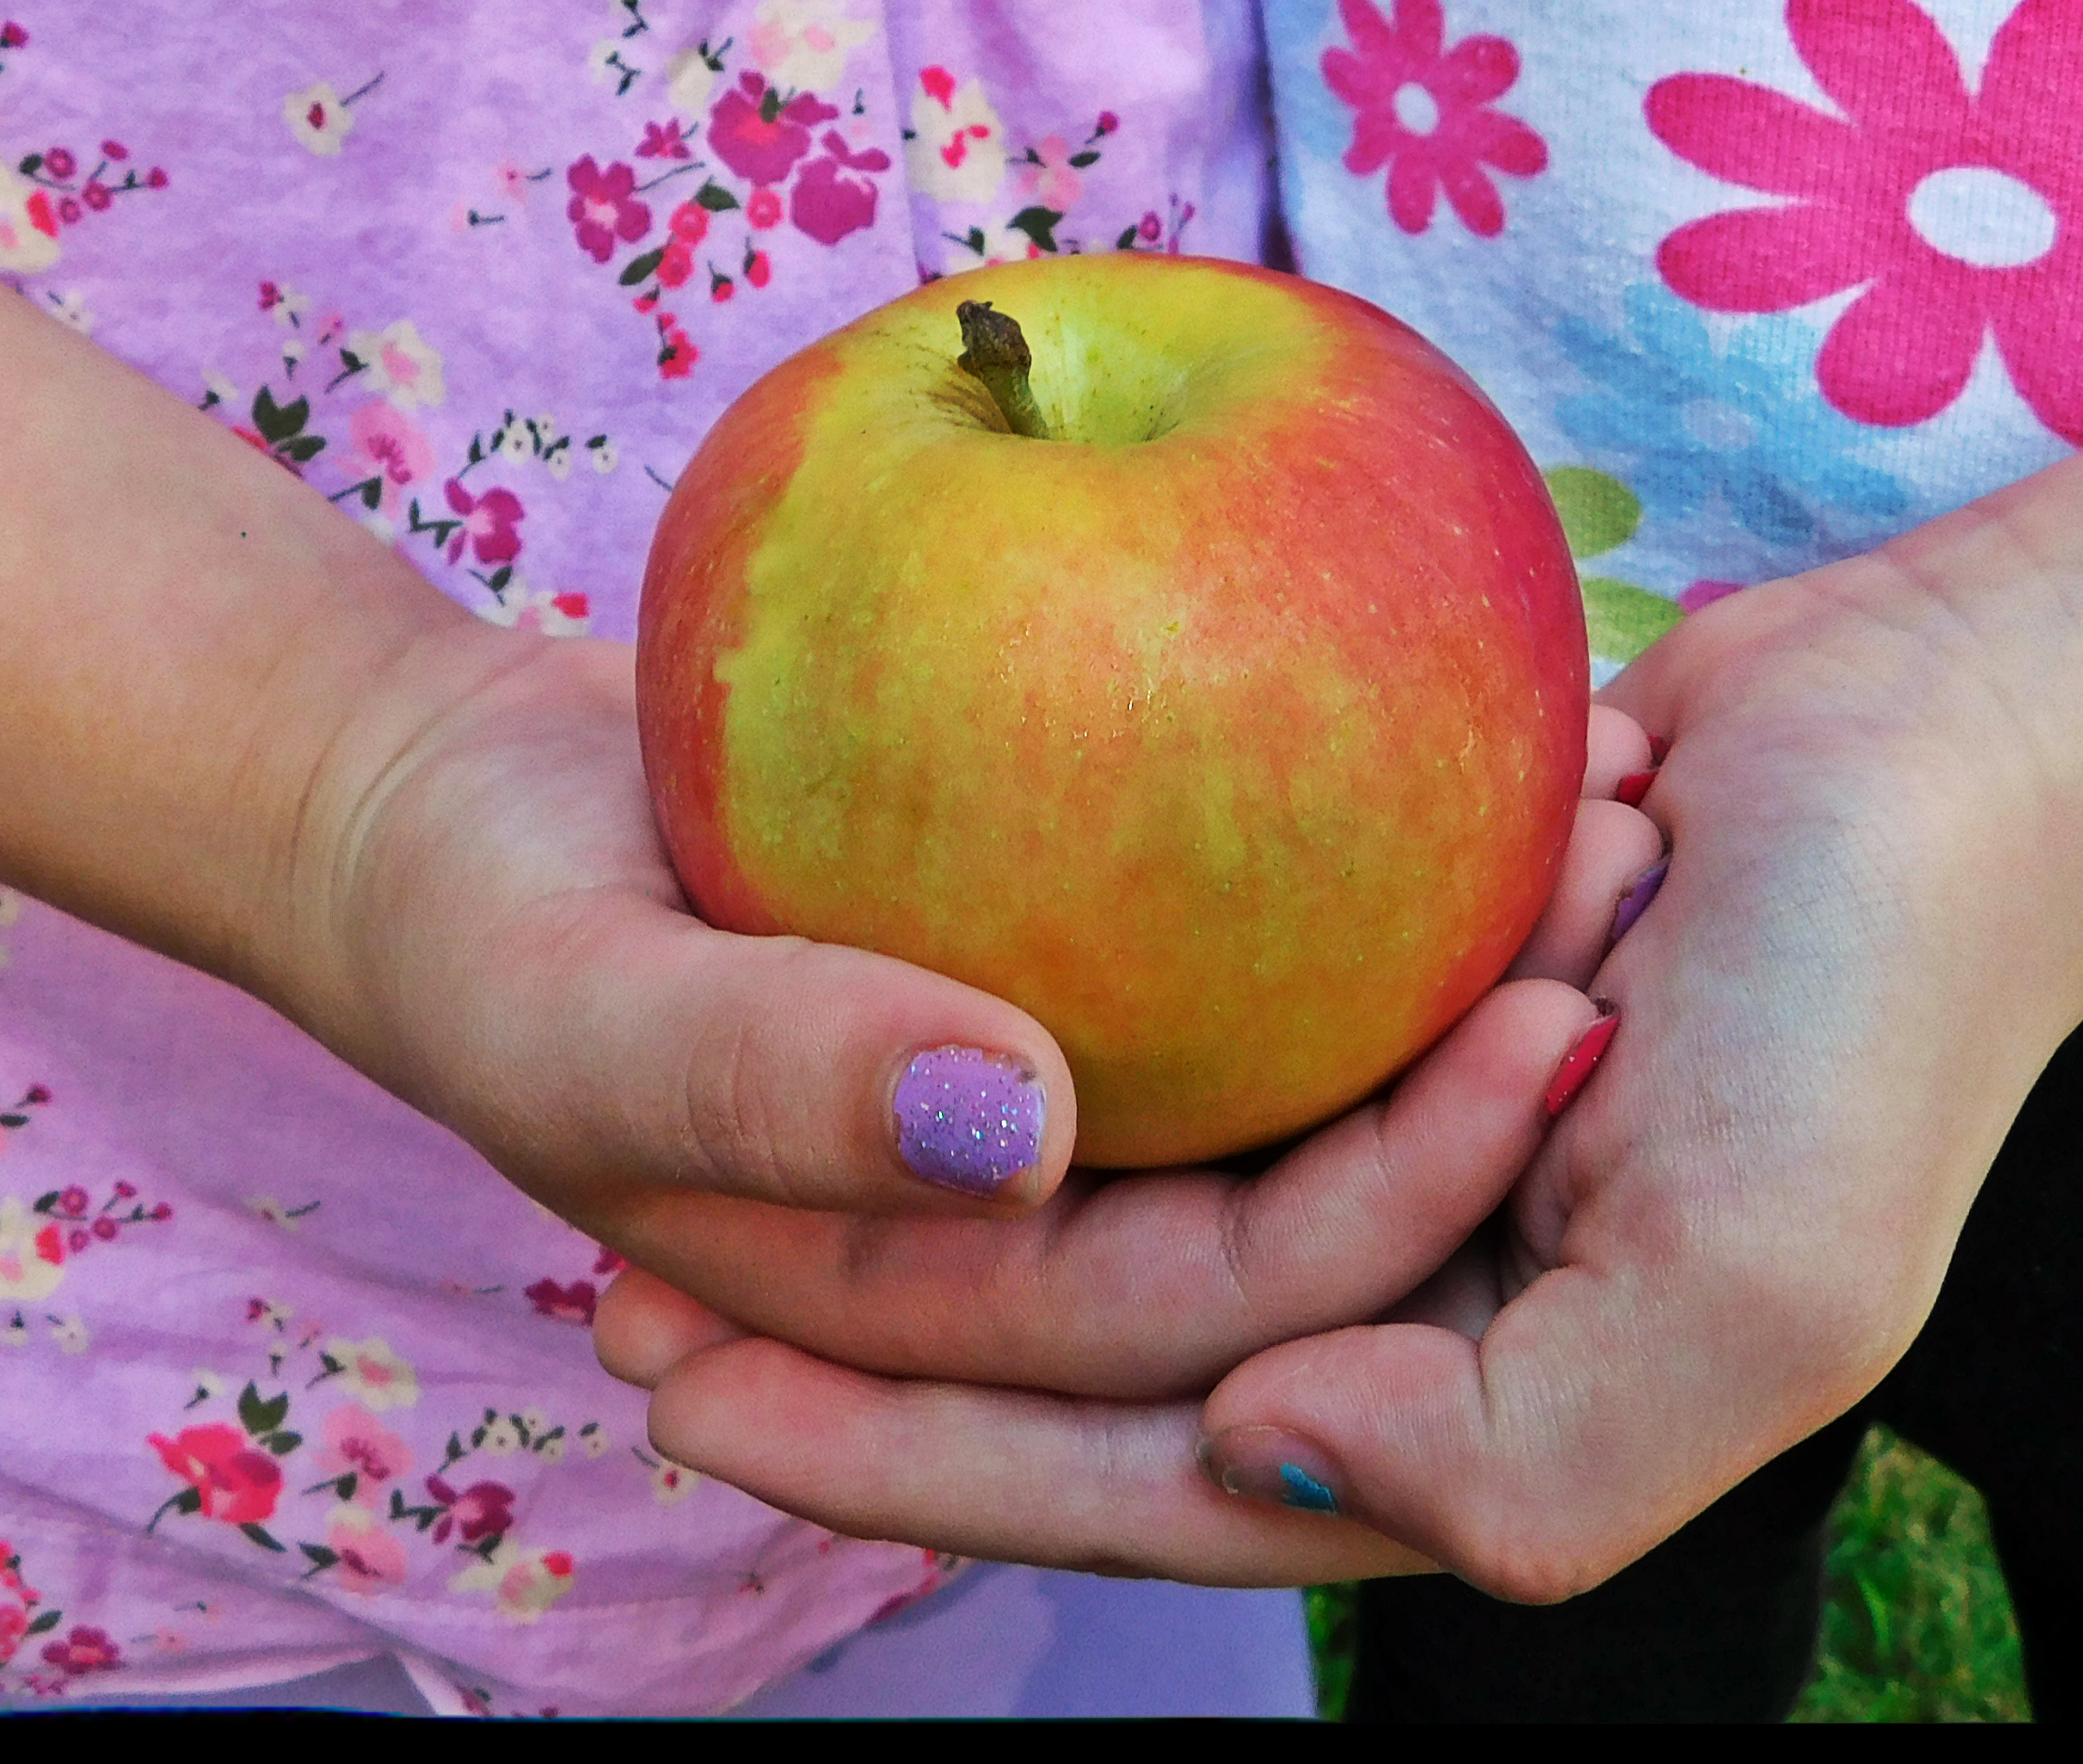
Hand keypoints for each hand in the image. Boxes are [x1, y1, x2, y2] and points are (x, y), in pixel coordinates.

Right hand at [287, 623, 1655, 1430]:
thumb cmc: (476, 920)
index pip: (1220, 1315)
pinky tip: (1488, 750)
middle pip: (1317, 1225)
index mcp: (944, 1332)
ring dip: (1457, 987)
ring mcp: (1055, 1117)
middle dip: (1493, 1106)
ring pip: (1303, 1091)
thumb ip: (770, 1080)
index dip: (1398, 1199)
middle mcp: (1030, 1252)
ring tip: (1616, 829)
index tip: (1549, 1028)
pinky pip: (1242, 950)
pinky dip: (1355, 872)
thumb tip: (1024, 1123)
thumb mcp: (577, 1008)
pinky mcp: (1066, 977)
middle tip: (1635, 902)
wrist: (446, 803)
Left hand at [601, 557, 2082, 1588]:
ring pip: (1105, 1197)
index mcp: (1477, 1409)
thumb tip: (1247, 1463)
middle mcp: (1417, 1295)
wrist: (1972, 736)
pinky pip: (1173, 1031)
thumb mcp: (1761, 1288)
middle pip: (1082, 1352)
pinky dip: (1029, 1025)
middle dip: (856, 1339)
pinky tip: (871, 967)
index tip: (682, 1385)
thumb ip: (1522, 1465)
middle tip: (620, 1273)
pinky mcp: (1383, 982)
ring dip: (914, 1182)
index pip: (1137, 1477)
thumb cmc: (1882, 1007)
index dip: (909, 1469)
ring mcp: (1393, 1135)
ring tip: (697, 1133)